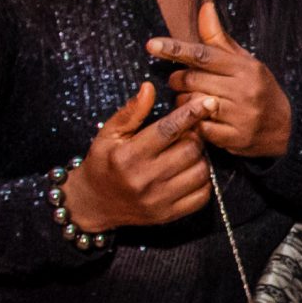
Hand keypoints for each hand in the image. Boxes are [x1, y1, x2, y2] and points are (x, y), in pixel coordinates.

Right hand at [61, 82, 212, 232]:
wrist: (93, 204)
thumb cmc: (102, 163)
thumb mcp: (109, 134)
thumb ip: (131, 112)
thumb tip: (149, 88)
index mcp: (129, 156)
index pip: (167, 130)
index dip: (191, 114)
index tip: (208, 101)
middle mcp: (144, 179)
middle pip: (190, 150)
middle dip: (194, 137)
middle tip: (188, 134)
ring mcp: (158, 200)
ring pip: (200, 172)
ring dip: (201, 158)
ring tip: (187, 154)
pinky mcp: (168, 215)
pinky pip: (202, 196)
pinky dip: (204, 182)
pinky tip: (191, 173)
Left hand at [151, 2, 293, 158]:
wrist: (286, 127)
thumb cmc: (258, 88)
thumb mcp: (244, 61)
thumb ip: (218, 39)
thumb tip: (205, 6)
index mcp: (245, 68)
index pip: (203, 55)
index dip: (175, 49)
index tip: (151, 45)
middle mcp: (244, 90)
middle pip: (193, 80)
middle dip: (178, 80)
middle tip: (178, 81)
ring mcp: (241, 116)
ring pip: (193, 105)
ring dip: (184, 102)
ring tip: (191, 100)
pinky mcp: (236, 138)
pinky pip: (201, 128)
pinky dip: (194, 124)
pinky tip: (199, 119)